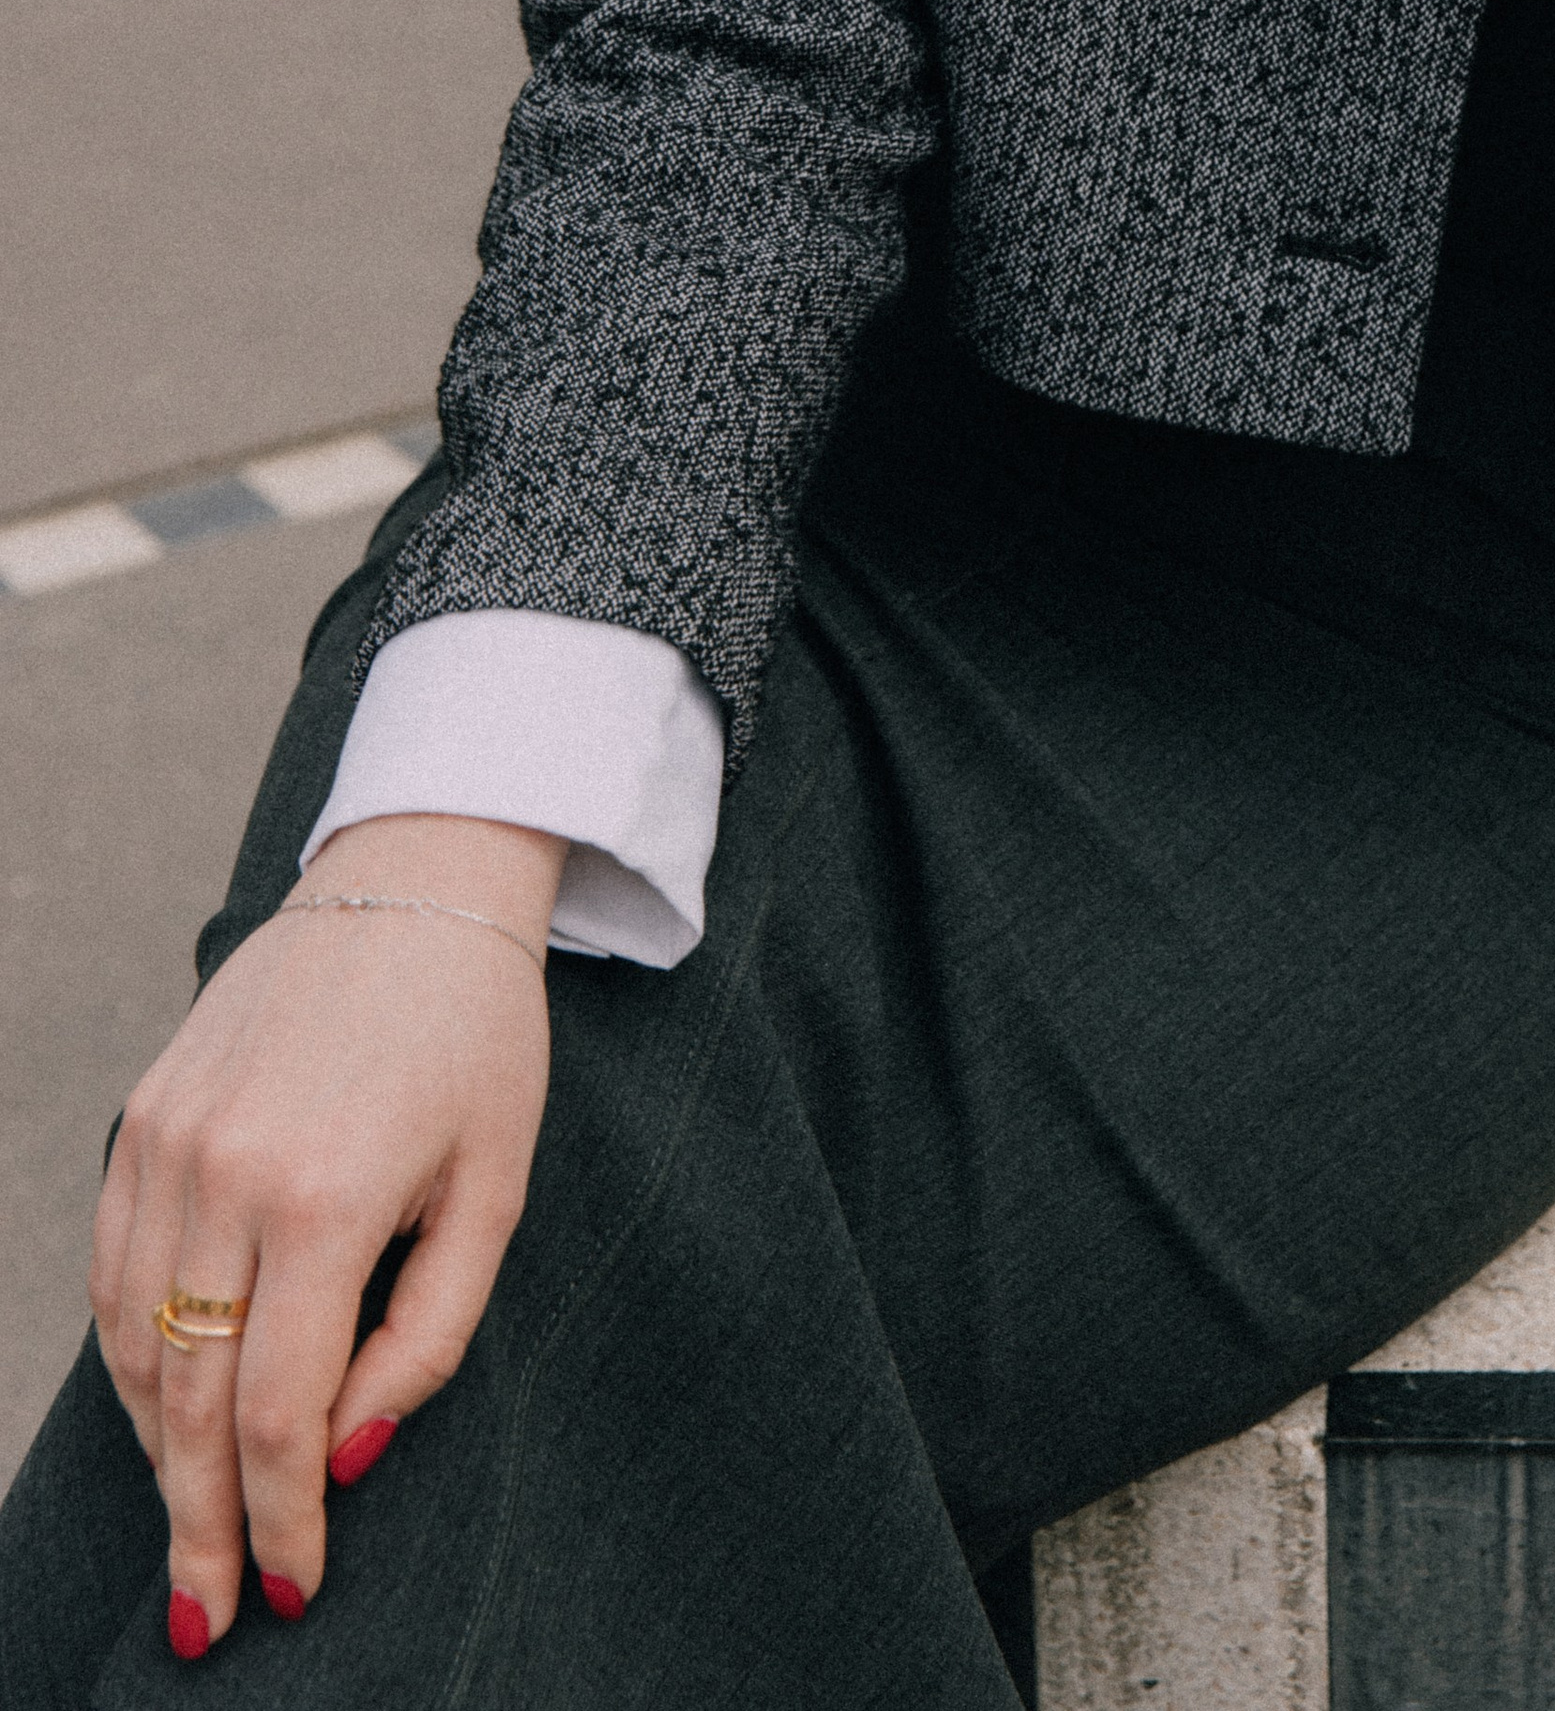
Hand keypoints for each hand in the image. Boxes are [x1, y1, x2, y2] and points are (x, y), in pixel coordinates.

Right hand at [91, 814, 561, 1655]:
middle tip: (210, 1618)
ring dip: (161, 1453)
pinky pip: (113, 1274)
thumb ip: (427, 1334)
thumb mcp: (495, 1189)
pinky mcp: (142, 1118)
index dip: (278, 1520)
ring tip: (196, 1528)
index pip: (276, 1413)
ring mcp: (167, 1143)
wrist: (415, 880)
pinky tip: (168, 1414)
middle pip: (190, 1402)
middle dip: (201, 1524)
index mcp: (325, 1196)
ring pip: (137, 1346)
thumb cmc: (480, 1039)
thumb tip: (343, 1458)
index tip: (296, 1591)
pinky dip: (136, 1359)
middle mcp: (226, 1172)